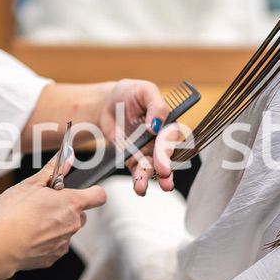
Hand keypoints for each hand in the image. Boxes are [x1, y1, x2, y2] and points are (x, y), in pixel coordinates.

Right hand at [0, 154, 106, 271]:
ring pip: (66, 230)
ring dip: (56, 225)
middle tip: (45, 205)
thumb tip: (66, 159)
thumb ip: (52, 171)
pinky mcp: (53, 256)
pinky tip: (29, 236)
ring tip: (32, 222)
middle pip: (80, 214)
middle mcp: (73, 224)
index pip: (98, 196)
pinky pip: (55, 246)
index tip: (86, 190)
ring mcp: (64, 242)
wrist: (1, 245)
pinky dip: (46, 241)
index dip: (94, 192)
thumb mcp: (30, 184)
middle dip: (67, 209)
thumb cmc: (13, 213)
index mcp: (71, 203)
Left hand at [98, 79, 174, 194]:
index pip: (171, 138)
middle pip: (166, 157)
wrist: (108, 103)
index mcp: (167, 122)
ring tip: (143, 187)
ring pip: (152, 168)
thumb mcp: (145, 91)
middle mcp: (160, 139)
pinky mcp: (134, 158)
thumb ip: (156, 106)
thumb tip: (156, 126)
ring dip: (149, 178)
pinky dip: (138, 180)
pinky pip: (137, 171)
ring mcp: (147, 151)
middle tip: (164, 176)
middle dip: (165, 169)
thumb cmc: (130, 93)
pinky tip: (139, 188)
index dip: (168, 149)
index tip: (164, 159)